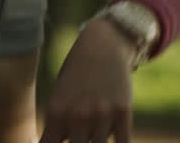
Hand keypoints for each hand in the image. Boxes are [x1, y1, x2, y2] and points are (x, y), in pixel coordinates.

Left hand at [39, 18, 134, 142]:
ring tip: (94, 123)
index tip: (62, 137)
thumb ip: (58, 128)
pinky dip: (118, 142)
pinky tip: (111, 130)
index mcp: (56, 112)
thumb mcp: (59, 99)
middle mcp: (78, 115)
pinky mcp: (123, 111)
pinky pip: (122, 142)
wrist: (102, 46)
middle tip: (81, 129)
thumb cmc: (76, 77)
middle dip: (78, 141)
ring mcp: (102, 114)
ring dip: (96, 138)